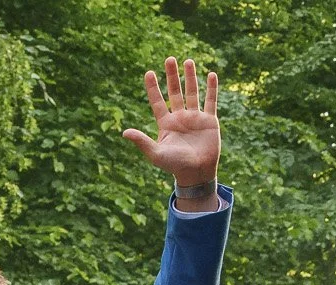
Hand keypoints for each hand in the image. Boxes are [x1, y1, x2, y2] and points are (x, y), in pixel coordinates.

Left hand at [122, 57, 219, 189]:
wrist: (196, 173)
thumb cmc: (174, 165)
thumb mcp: (155, 153)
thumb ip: (141, 141)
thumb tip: (124, 132)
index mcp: (166, 124)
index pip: (157, 102)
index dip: (153, 88)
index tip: (149, 73)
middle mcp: (179, 117)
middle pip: (175, 92)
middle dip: (172, 76)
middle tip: (169, 59)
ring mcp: (195, 117)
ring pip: (192, 92)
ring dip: (190, 77)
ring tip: (188, 61)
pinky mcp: (210, 120)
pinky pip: (210, 101)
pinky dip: (211, 88)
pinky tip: (211, 74)